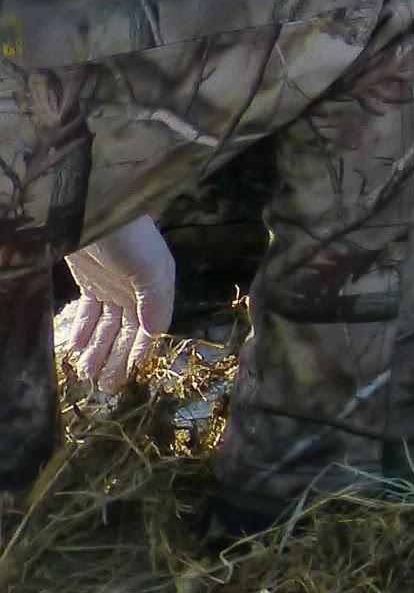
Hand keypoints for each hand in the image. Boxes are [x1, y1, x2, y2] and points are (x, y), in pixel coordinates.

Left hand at [55, 218, 174, 396]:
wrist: (96, 207)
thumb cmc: (128, 237)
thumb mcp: (150, 269)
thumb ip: (156, 302)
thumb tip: (158, 333)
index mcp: (158, 287)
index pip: (151, 328)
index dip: (140, 351)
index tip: (129, 375)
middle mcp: (138, 290)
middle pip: (128, 331)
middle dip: (116, 358)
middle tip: (103, 386)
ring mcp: (113, 286)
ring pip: (107, 326)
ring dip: (98, 348)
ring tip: (85, 371)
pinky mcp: (91, 281)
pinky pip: (90, 312)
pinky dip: (84, 330)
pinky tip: (76, 346)